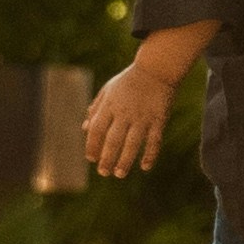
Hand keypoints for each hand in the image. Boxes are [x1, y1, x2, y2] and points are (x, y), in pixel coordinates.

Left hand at [82, 59, 173, 177]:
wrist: (156, 69)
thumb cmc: (129, 81)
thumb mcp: (108, 90)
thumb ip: (96, 108)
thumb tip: (84, 128)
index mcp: (110, 105)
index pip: (97, 129)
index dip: (92, 145)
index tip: (91, 158)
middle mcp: (125, 113)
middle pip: (113, 139)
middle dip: (107, 158)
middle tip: (103, 172)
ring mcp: (143, 117)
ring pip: (133, 143)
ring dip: (125, 160)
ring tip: (119, 174)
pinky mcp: (159, 120)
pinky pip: (154, 140)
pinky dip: (150, 154)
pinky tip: (145, 167)